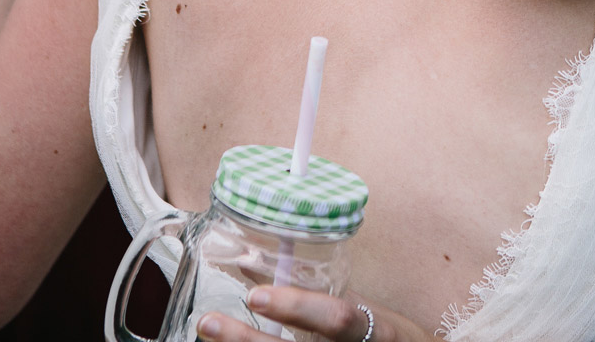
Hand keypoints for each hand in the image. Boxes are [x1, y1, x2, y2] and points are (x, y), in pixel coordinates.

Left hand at [198, 287, 430, 341]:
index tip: (255, 295)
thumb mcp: (364, 310)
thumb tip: (254, 260)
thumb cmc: (387, 339)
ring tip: (207, 335)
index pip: (336, 320)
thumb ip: (316, 290)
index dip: (297, 307)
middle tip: (208, 322)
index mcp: (372, 332)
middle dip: (247, 340)